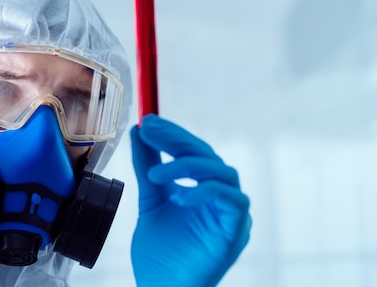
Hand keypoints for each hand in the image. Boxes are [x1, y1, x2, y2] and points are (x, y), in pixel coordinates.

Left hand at [130, 115, 250, 286]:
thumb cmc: (159, 252)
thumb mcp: (150, 200)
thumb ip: (147, 167)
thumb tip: (139, 131)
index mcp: (202, 189)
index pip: (194, 151)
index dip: (173, 134)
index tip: (147, 122)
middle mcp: (220, 198)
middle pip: (208, 155)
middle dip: (177, 140)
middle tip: (149, 131)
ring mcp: (231, 214)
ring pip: (223, 172)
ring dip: (187, 166)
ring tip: (155, 176)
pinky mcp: (236, 231)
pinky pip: (233, 200)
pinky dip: (205, 192)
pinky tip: (178, 197)